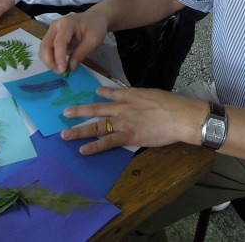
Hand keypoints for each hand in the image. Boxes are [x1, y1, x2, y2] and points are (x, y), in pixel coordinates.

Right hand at [39, 10, 109, 74]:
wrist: (94, 18)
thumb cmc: (95, 27)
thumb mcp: (93, 41)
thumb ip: (81, 53)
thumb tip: (70, 67)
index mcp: (67, 23)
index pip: (59, 42)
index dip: (59, 57)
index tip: (62, 70)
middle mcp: (56, 25)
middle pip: (46, 45)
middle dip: (50, 61)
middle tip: (60, 72)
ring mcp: (52, 29)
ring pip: (43, 47)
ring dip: (48, 60)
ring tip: (60, 69)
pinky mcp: (51, 35)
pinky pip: (46, 48)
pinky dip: (49, 58)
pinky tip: (58, 63)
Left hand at [61, 86, 205, 154]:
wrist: (179, 116)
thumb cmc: (171, 103)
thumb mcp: (152, 94)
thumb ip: (140, 96)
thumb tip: (136, 97)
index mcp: (129, 95)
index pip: (111, 93)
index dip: (101, 94)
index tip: (94, 93)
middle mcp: (122, 107)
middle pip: (96, 109)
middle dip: (79, 111)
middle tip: (65, 113)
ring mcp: (123, 123)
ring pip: (96, 126)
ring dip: (79, 131)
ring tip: (65, 135)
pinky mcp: (128, 137)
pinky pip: (107, 143)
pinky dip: (94, 147)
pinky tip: (83, 150)